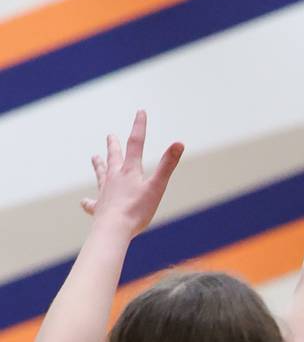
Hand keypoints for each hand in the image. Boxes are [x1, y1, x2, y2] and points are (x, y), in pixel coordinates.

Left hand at [82, 111, 183, 231]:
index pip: (136, 143)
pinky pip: (92, 204)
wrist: (113, 229)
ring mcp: (105, 192)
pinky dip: (89, 203)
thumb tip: (180, 142)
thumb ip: (167, 165)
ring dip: (99, 166)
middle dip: (113, 145)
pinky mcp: (99, 209)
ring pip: (101, 175)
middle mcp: (114, 178)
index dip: (139, 127)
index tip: (140, 111)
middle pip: (114, 157)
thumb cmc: (136, 210)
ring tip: (94, 157)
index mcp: (129, 171)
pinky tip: (85, 203)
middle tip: (110, 135)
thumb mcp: (157, 187)